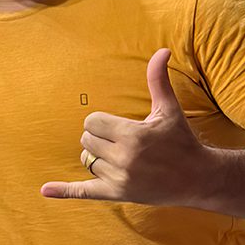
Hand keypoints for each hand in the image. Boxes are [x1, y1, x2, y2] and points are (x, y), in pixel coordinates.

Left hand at [40, 49, 212, 206]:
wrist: (199, 178)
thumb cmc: (182, 140)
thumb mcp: (169, 109)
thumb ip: (158, 80)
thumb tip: (162, 50)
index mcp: (133, 135)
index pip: (92, 122)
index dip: (101, 122)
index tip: (119, 126)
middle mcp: (124, 157)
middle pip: (86, 140)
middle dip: (98, 138)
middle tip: (121, 141)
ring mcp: (120, 178)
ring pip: (86, 160)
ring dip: (97, 157)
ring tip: (120, 157)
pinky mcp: (118, 194)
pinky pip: (84, 191)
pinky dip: (64, 191)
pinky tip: (45, 190)